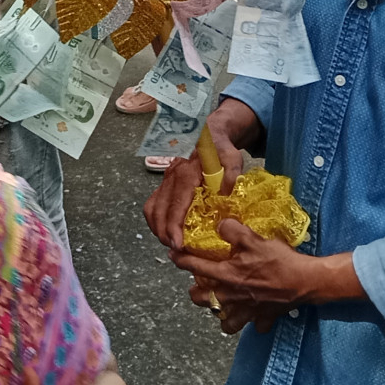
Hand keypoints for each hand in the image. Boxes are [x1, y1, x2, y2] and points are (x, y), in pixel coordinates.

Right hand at [143, 116, 248, 250]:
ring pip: (152, 207)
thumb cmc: (221, 148)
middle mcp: (171, 176)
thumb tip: (225, 195)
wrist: (209, 134)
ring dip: (157, 227)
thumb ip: (231, 174)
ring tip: (170, 243)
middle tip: (176, 250)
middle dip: (164, 232)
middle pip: (159, 209)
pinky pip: (153, 203)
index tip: (178, 244)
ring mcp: (165, 179)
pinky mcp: (165, 182)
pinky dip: (155, 220)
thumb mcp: (232, 158)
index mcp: (186, 173)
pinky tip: (165, 231)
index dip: (173, 226)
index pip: (175, 204)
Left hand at [172, 218, 326, 322]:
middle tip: (198, 282)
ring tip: (220, 302)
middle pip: (203, 301)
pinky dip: (249, 322)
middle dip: (196, 292)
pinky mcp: (263, 318)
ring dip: (220, 313)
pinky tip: (250, 312)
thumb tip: (220, 224)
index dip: (181, 260)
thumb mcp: (253, 238)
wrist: (305, 281)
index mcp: (227, 276)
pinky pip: (251, 326)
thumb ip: (232, 230)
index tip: (173, 255)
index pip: (196, 268)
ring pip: (224, 322)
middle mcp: (232, 297)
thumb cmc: (278, 260)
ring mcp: (247, 311)